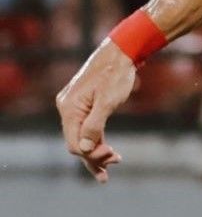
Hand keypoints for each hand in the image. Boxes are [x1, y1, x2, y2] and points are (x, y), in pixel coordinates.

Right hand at [56, 43, 138, 181]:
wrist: (120, 52)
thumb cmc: (116, 75)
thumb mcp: (108, 101)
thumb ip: (95, 125)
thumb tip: (86, 149)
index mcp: (69, 109)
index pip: (75, 144)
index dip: (92, 155)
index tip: (114, 156)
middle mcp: (67, 108)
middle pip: (77, 142)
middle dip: (95, 156)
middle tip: (116, 163)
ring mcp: (73, 106)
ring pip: (82, 136)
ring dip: (96, 150)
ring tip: (113, 164)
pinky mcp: (82, 104)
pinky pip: (86, 127)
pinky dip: (96, 139)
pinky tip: (107, 150)